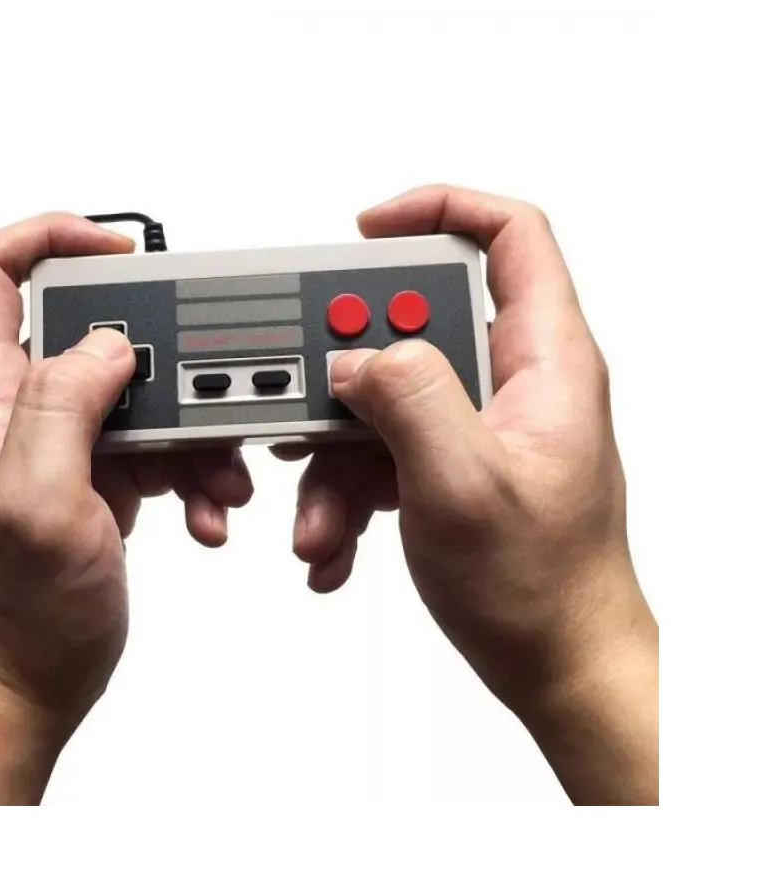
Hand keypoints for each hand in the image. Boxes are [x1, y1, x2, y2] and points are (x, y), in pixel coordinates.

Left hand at [0, 213, 251, 806]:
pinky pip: (160, 439)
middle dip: (163, 352)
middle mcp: (20, 407)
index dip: (50, 236)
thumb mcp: (35, 507)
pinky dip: (196, 467)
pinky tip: (206, 509)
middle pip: (92, 324)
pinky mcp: (100, 470)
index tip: (119, 250)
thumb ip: (62, 407)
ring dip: (194, 424)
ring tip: (217, 478)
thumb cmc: (14, 612)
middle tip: (203, 387)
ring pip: (140, 386)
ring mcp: (64, 439)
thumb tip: (110, 342)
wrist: (28, 677)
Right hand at [275, 185, 659, 805]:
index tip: (366, 230)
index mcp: (543, 362)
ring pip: (386, 395)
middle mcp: (512, 382)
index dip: (438, 208)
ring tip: (321, 519)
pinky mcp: (450, 463)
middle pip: (416, 322)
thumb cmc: (541, 588)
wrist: (555, 663)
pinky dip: (347, 491)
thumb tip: (357, 355)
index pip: (509, 237)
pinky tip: (336, 540)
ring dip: (336, 454)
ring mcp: (478, 424)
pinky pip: (382, 449)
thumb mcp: (464, 486)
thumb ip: (410, 398)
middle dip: (349, 370)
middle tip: (316, 408)